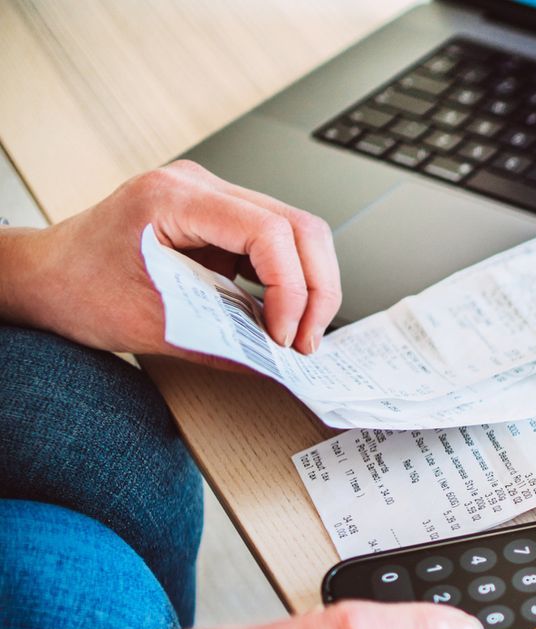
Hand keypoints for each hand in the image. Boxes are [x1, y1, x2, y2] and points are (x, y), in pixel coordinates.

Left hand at [0, 159, 340, 356]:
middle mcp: (199, 186)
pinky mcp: (219, 218)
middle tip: (306, 341)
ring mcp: (211, 197)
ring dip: (309, 287)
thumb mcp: (155, 326)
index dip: (292, 290)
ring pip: (298, 232)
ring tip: (296, 333)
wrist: (45, 277)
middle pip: (298, 227)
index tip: (284, 337)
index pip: (269, 233)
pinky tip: (280, 316)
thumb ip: (223, 344)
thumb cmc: (78, 290)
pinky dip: (290, 282)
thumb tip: (279, 362)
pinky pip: (277, 243)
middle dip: (316, 290)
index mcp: (174, 198)